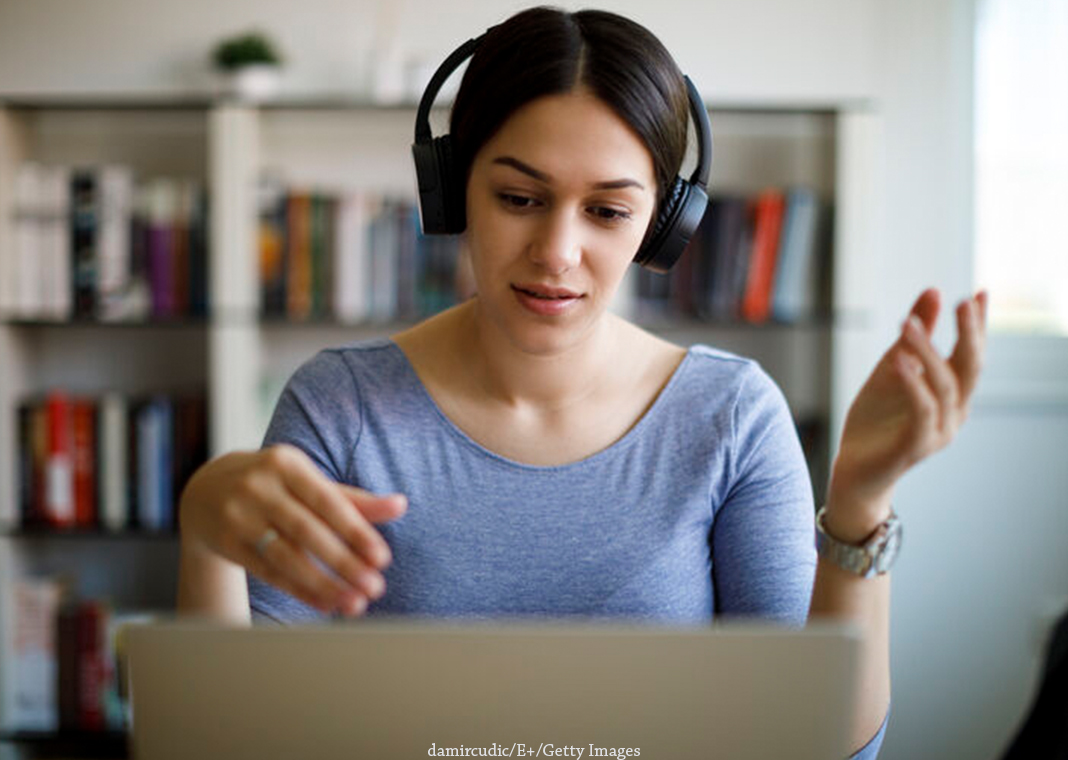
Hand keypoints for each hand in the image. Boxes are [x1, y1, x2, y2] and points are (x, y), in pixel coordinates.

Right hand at [178, 444, 407, 616]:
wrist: (205, 492)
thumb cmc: (275, 485)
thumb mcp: (309, 482)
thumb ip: (354, 498)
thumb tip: (401, 505)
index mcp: (286, 463)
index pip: (328, 501)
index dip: (356, 531)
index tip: (382, 558)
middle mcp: (259, 487)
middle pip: (308, 532)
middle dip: (344, 563)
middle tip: (375, 587)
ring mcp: (238, 515)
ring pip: (286, 557)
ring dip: (324, 584)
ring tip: (354, 602)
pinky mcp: (227, 543)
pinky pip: (269, 572)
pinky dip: (300, 590)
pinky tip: (326, 604)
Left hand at [828, 289, 987, 530]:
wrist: (854, 469)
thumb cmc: (876, 420)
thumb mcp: (892, 368)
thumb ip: (912, 336)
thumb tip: (933, 291)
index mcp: (952, 393)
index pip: (971, 353)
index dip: (979, 324)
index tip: (981, 292)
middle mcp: (954, 412)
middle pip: (970, 368)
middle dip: (970, 334)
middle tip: (963, 302)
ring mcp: (939, 431)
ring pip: (944, 386)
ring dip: (927, 352)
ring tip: (907, 323)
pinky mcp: (916, 446)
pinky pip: (921, 411)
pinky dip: (914, 385)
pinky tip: (901, 361)